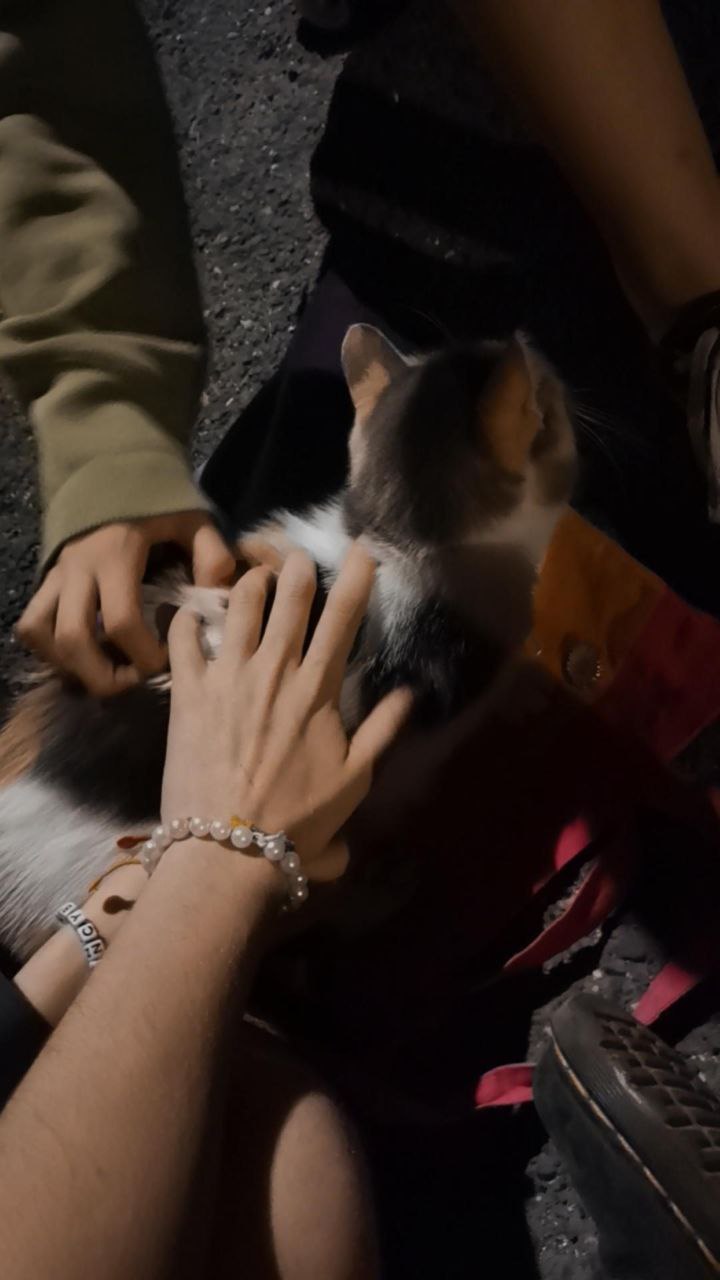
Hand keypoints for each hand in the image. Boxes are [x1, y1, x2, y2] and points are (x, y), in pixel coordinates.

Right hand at [17, 512, 235, 696]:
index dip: (144, 654)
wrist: (112, 466)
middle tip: (133, 679)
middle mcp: (79, 569)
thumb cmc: (156, 497)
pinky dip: (48, 648)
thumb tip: (221, 597)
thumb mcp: (192, 519)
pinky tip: (79, 655)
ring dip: (70, 665)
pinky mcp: (47, 579)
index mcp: (116, 556)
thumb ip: (211, 554)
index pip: (122, 621)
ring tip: (105, 671)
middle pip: (73, 640)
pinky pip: (31, 622)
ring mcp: (57, 575)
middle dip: (103, 674)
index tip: (165, 660)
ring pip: (41, 634)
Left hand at [161, 543, 411, 880]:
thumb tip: (408, 693)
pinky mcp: (187, 692)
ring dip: (249, 583)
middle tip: (296, 555)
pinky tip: (193, 613)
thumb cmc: (297, 819)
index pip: (342, 620)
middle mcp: (273, 670)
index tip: (363, 550)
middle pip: (289, 600)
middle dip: (296, 568)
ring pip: (239, 607)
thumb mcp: (354, 780)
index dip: (356, 579)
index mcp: (317, 689)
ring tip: (253, 578)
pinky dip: (188, 618)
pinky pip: (184, 639)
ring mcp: (226, 677)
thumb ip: (382, 731)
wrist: (228, 849)